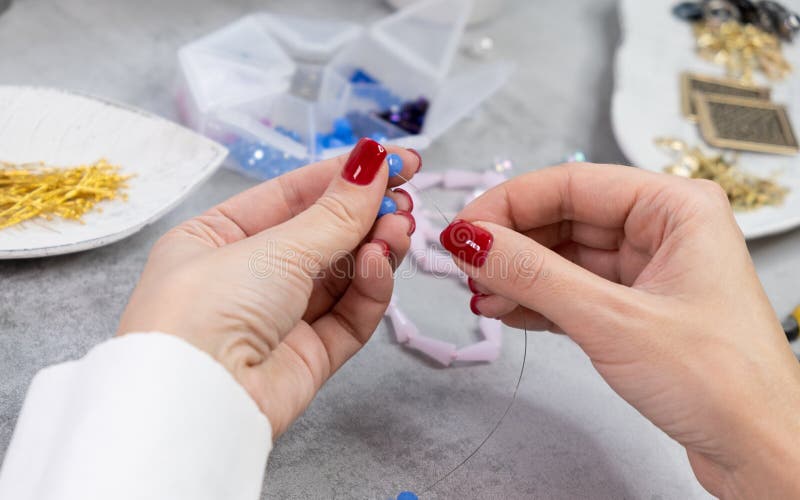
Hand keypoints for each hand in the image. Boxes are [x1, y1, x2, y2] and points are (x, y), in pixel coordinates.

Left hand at [118, 139, 419, 436]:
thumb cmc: (206, 311)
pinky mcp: (308, 356)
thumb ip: (335, 212)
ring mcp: (279, 318)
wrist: (196, 406)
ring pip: (342, 274)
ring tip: (400, 227)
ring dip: (375, 247)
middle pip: (322, 234)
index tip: (397, 160)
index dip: (345, 175)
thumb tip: (373, 161)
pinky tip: (381, 263)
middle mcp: (249, 276)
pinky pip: (349, 315)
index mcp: (218, 238)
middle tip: (405, 197)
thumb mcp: (274, 248)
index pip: (292, 195)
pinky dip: (371, 288)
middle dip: (366, 214)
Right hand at [440, 163, 799, 497]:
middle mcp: (663, 231)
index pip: (572, 184)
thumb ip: (533, 275)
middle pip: (564, 219)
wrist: (760, 453)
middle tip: (464, 265)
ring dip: (518, 276)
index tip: (463, 228)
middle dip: (510, 244)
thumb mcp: (611, 320)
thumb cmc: (721, 383)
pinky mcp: (635, 310)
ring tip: (478, 294)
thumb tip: (472, 241)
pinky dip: (535, 301)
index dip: (509, 203)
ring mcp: (648, 271)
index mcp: (675, 207)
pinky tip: (503, 310)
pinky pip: (572, 291)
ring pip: (563, 257)